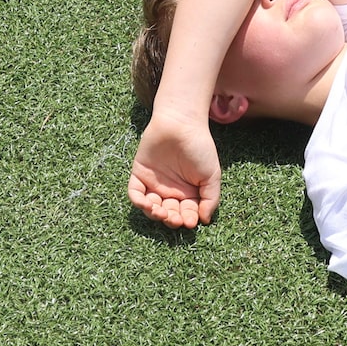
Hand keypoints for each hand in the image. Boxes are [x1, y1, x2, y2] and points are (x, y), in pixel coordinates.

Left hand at [128, 112, 221, 227]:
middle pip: (168, 214)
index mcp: (188, 192)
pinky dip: (138, 201)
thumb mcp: (212, 175)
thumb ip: (211, 198)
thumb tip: (204, 221)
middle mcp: (171, 191)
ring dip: (155, 214)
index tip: (190, 222)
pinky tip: (146, 204)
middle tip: (175, 218)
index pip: (186, 213)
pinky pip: (135, 193)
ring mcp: (154, 183)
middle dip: (172, 219)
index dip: (187, 220)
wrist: (181, 123)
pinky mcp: (139, 175)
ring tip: (161, 212)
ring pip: (151, 207)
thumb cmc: (200, 147)